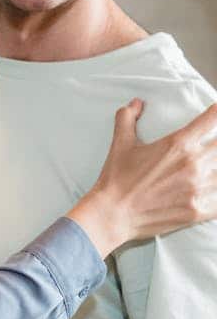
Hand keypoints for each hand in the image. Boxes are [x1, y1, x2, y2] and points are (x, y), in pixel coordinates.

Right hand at [68, 99, 216, 257]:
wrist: (112, 214)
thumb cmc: (116, 179)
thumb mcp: (121, 144)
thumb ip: (128, 118)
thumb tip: (136, 103)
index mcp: (178, 144)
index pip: (212, 119)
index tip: (216, 113)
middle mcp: (193, 164)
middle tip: (211, 147)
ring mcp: (198, 189)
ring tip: (211, 169)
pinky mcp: (198, 211)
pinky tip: (213, 191)